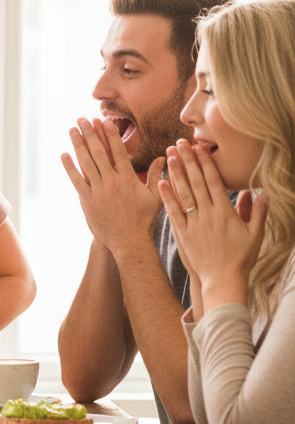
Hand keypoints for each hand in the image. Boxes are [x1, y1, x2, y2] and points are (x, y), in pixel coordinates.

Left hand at [60, 118, 162, 254]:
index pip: (118, 151)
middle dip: (90, 134)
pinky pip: (77, 180)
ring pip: (86, 163)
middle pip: (99, 153)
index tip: (104, 121)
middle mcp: (112, 182)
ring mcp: (98, 191)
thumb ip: (158, 175)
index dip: (110, 135)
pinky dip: (70, 167)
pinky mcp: (87, 201)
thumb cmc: (143, 220)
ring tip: (72, 129)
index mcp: (128, 179)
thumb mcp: (155, 196)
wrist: (129, 241)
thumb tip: (165, 157)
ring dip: (78, 145)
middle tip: (82, 118)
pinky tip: (64, 154)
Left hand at [158, 139, 265, 309]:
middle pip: (197, 183)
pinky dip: (167, 197)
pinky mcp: (182, 234)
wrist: (222, 280)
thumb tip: (261, 192)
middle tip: (180, 143)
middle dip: (188, 161)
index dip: (206, 163)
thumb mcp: (255, 234)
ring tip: (169, 155)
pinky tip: (161, 182)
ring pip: (183, 194)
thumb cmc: (241, 258)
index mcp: (226, 212)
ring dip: (176, 173)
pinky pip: (173, 212)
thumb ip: (257, 212)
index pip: (214, 182)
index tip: (200, 147)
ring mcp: (194, 224)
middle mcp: (208, 215)